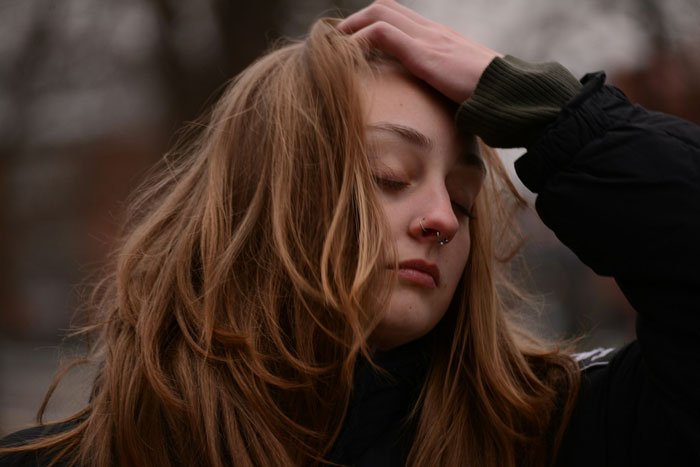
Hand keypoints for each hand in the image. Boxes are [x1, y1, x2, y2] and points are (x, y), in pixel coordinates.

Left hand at [338, 0, 501, 102]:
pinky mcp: (425, 53)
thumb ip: (446, 90)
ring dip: (352, 27)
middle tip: (336, 42)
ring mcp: (429, 39)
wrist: (513, 98)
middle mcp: (433, 31)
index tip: (354, 44)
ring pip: (380, 13)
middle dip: (357, 20)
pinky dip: (359, 42)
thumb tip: (439, 111)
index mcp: (442, 39)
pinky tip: (346, 59)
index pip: (401, 17)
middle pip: (385, 7)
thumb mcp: (463, 91)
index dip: (373, 23)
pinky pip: (381, 35)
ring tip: (333, 47)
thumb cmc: (493, 102)